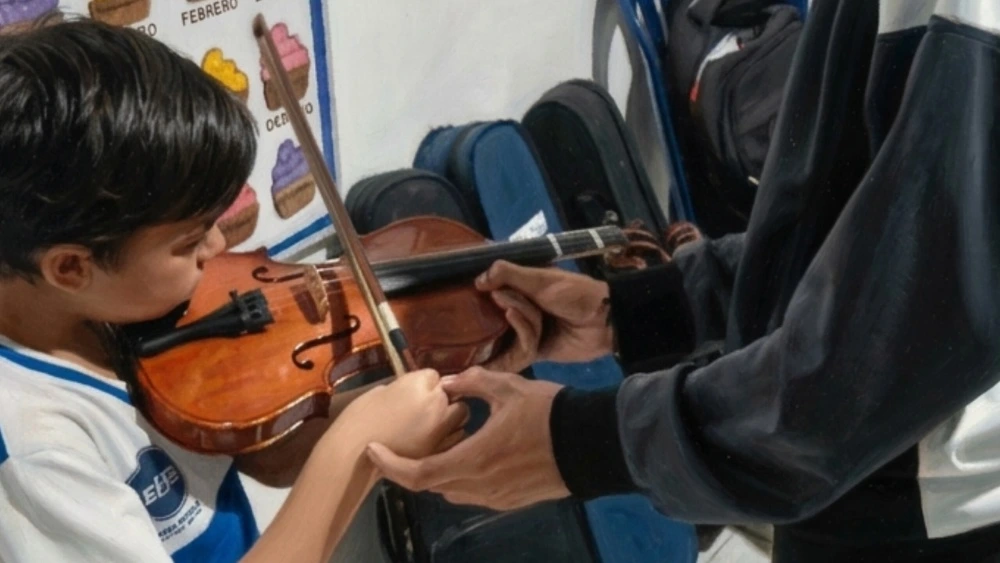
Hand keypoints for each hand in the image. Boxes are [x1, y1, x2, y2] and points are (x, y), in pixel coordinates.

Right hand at [342, 369, 468, 459]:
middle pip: (452, 394)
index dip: (424, 384)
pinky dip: (449, 436)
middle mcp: (436, 402)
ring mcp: (442, 427)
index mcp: (419, 384)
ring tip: (430, 424)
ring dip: (449, 416)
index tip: (413, 393)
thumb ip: (406, 388)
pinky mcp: (441, 450)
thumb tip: (416, 390)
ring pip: (460, 415)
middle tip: (423, 408)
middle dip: (442, 398)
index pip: (434, 375)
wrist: (354, 455)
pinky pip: (455, 436)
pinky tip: (432, 440)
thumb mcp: (381, 391)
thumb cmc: (359, 419)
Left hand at [366, 367, 569, 510]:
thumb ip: (472, 382)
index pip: (418, 474)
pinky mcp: (511, 502)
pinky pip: (473, 494)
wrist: (590, 443)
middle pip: (431, 485)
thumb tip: (447, 382)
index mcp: (473, 460)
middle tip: (403, 444)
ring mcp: (496, 499)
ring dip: (438, 472)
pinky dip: (460, 477)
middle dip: (412, 467)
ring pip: (451, 491)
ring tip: (438, 445)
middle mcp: (479, 487)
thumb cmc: (548, 413)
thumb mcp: (508, 388)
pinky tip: (469, 454)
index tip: (372, 451)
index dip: (390, 465)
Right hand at [476, 261, 613, 363]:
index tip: (471, 290)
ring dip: (520, 322)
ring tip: (531, 315)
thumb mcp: (540, 279)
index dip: (483, 289)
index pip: (492, 289)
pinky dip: (519, 343)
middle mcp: (520, 308)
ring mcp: (525, 331)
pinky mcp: (533, 352)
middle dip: (502, 306)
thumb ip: (508, 274)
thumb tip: (477, 280)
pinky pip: (515, 353)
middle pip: (495, 313)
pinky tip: (526, 337)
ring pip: (505, 332)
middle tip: (502, 301)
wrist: (604, 322)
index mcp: (522, 287)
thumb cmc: (574, 293)